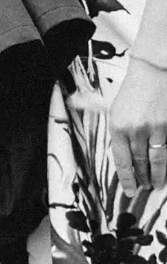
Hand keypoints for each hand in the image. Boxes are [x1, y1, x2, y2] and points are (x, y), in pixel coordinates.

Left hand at [109, 55, 166, 197]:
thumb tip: (106, 140)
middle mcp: (135, 130)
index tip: (131, 190)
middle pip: (140, 163)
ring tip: (157, 185)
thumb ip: (113, 130)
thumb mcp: (113, 108)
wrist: (153, 73)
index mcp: (117, 127)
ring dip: (158, 175)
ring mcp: (155, 129)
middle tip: (146, 189)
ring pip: (158, 159)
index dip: (127, 178)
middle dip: (143, 178)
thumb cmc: (132, 91)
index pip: (122, 160)